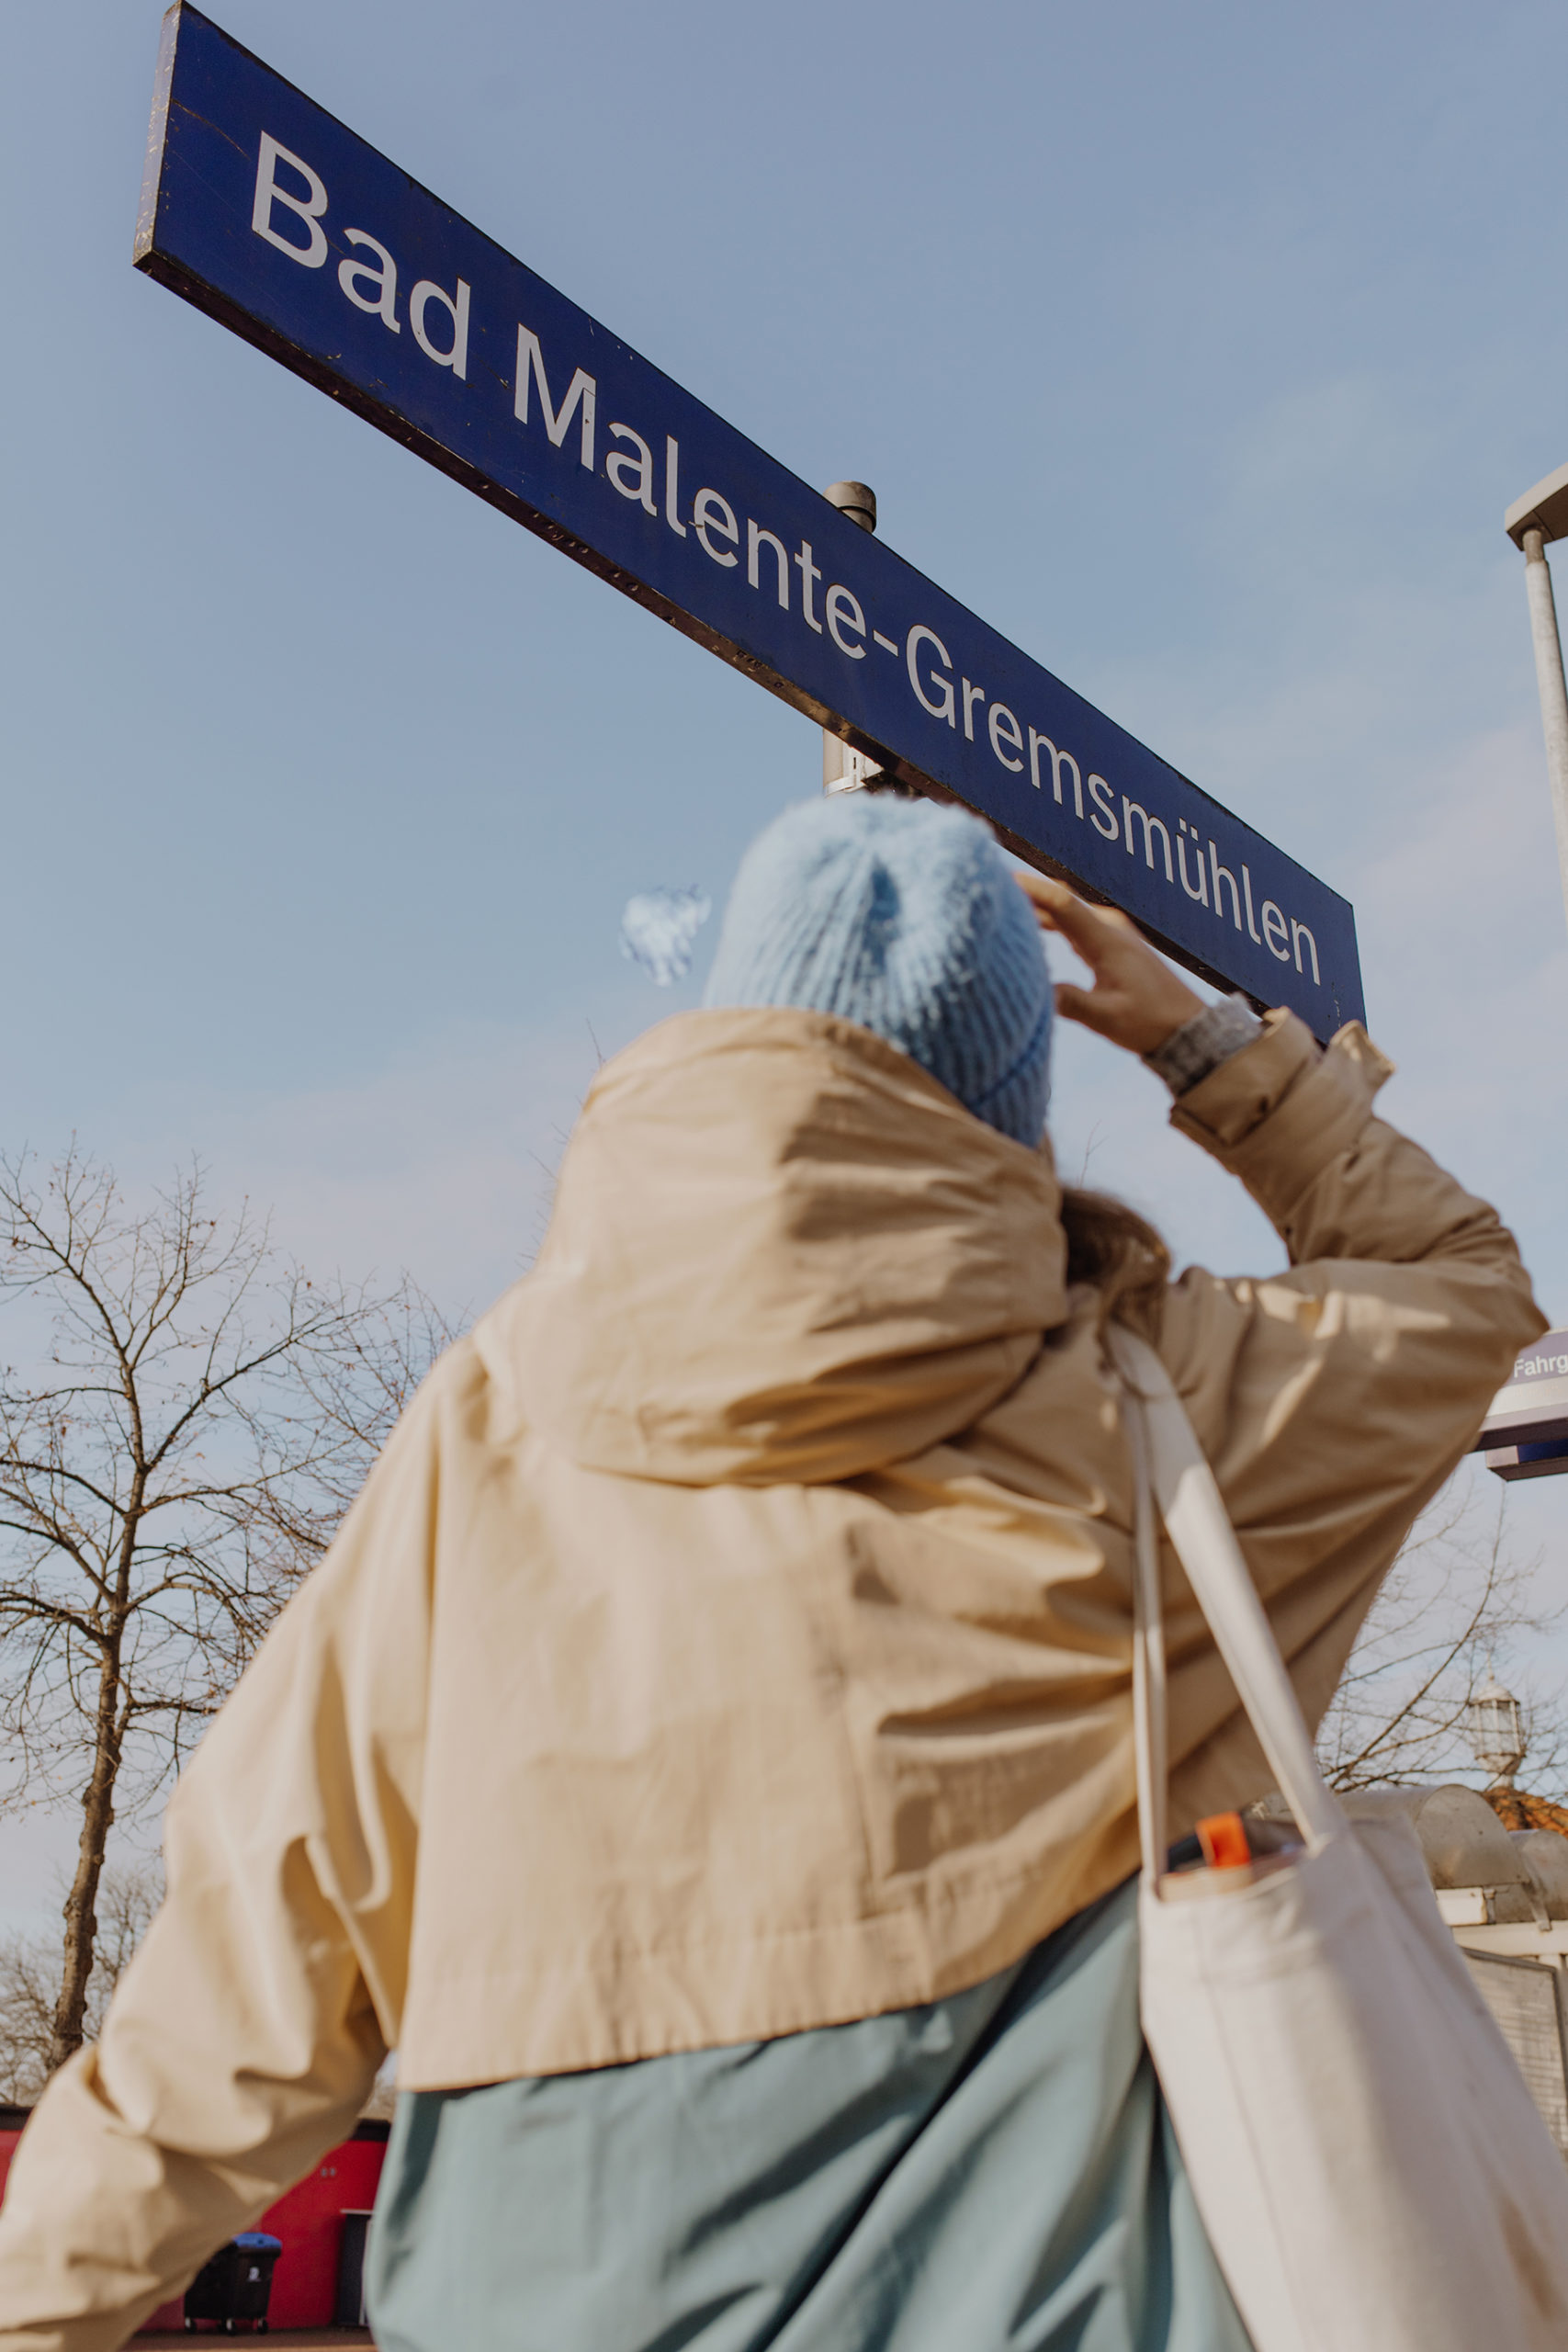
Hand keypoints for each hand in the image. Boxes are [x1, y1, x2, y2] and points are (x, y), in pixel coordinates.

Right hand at [1015, 870, 1203, 1054]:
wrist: (1185, 1027)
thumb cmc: (1150, 1022)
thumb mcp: (1108, 1018)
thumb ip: (1072, 1004)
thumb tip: (1036, 992)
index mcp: (1107, 940)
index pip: (1062, 904)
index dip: (1030, 889)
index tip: (1000, 878)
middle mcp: (1110, 928)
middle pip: (1060, 901)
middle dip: (1026, 892)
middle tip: (989, 887)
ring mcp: (1112, 934)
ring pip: (1066, 912)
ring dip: (1036, 907)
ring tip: (1003, 903)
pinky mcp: (1112, 945)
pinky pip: (1074, 924)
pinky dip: (1051, 921)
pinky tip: (1033, 927)